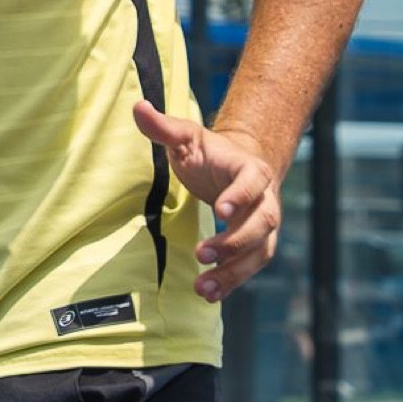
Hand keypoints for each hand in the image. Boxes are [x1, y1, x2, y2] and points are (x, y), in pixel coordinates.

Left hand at [132, 99, 280, 301]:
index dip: (240, 196)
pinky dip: (232, 282)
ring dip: (233, 272)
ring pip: (259, 251)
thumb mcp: (186, 137)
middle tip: (202, 253)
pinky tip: (208, 294)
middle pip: (261, 223)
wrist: (237, 169)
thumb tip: (137, 107)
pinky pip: (250, 267)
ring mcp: (264, 225)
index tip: (220, 212)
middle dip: (234, 242)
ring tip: (203, 287)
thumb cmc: (210, 153)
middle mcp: (265, 199)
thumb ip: (164, 126)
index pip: (252, 181)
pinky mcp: (258, 246)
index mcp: (250, 169)